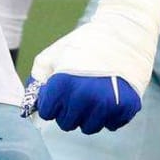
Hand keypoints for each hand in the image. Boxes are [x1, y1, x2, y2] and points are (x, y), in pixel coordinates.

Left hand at [24, 16, 147, 132]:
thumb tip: (31, 105)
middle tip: (77, 92)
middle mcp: (85, 98)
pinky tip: (110, 95)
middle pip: (67, 124)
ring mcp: (108, 105)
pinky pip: (111, 125)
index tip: (59, 92)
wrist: (123, 31)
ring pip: (89, 128)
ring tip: (93, 93)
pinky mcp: (127, 107)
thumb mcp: (53, 55)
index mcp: (64, 84)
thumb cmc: (85, 42)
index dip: (52, 102)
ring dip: (88, 116)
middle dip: (68, 111)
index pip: (48, 113)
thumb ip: (38, 80)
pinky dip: (109, 115)